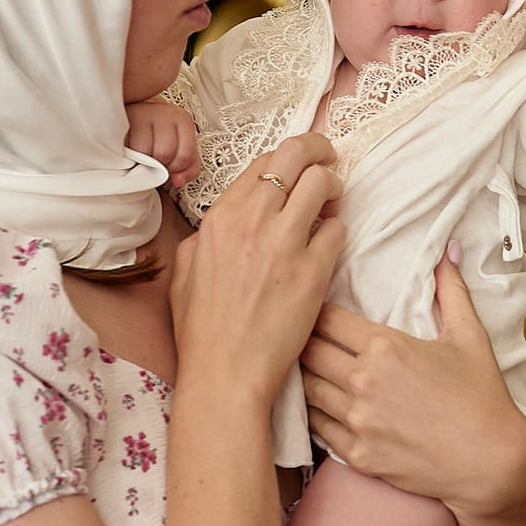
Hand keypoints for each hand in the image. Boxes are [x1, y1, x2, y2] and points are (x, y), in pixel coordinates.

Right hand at [125, 97, 199, 192]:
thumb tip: (178, 181)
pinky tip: (131, 151)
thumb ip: (189, 168)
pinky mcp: (123, 119)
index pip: (185, 155)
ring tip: (141, 156)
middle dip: (158, 165)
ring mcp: (143, 114)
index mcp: (182, 120)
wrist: (139, 113)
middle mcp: (164, 114)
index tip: (169, 166)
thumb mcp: (181, 148)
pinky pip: (127, 146)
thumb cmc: (161, 134)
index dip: (176, 168)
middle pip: (164, 153)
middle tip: (153, 161)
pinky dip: (129, 155)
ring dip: (142, 161)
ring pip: (145, 151)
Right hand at [172, 145, 341, 401]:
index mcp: (220, 218)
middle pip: (296, 155)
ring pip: (323, 183)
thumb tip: (228, 220)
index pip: (264, 161)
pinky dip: (337, 231)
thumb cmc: (202, 332)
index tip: (300, 164)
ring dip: (333, 187)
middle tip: (330, 160)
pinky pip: (338, 230)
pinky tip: (328, 246)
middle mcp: (252, 221)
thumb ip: (207, 236)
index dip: (289, 156)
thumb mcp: (187, 272)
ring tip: (333, 204)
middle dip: (319, 150)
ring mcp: (284, 243)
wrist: (225, 374)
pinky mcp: (313, 271)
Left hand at [302, 258, 525, 514]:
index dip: (316, 311)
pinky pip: (317, 429)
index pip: (328, 318)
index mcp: (386, 347)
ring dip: (302, 376)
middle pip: (308, 351)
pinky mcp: (357, 455)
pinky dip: (312, 414)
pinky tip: (316, 405)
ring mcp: (357, 421)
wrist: (491, 463)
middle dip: (300, 340)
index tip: (312, 310)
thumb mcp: (470, 337)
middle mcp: (363, 381)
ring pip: (306, 389)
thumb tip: (448, 251)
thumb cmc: (483, 397)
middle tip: (294, 335)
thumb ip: (451, 291)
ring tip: (298, 367)